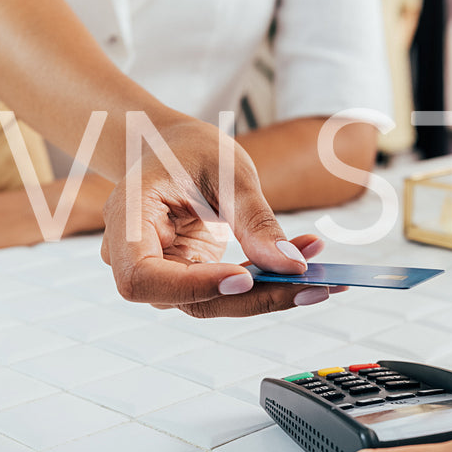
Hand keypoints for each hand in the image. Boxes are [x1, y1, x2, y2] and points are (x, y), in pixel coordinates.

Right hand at [100, 118, 328, 317]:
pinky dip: (268, 285)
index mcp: (126, 220)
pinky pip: (228, 293)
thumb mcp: (227, 170)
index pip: (142, 277)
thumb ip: (255, 220)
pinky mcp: (189, 279)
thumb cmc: (189, 150)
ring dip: (269, 294)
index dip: (191, 285)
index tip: (243, 278)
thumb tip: (292, 266)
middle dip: (253, 298)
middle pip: (187, 299)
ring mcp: (162, 273)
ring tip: (324, 278)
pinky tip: (309, 273)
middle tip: (315, 284)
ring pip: (212, 303)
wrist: (171, 149)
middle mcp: (135, 257)